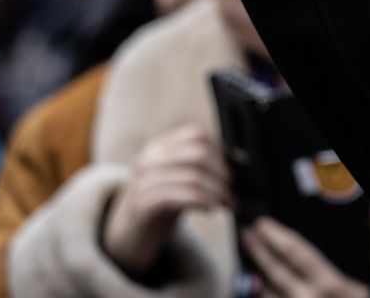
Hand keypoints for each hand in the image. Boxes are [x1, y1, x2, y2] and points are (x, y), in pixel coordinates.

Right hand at [101, 125, 232, 277]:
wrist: (129, 233)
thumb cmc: (163, 203)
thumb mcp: (178, 178)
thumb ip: (198, 166)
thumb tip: (240, 164)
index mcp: (159, 148)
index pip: (196, 134)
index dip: (220, 152)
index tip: (231, 171)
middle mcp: (149, 160)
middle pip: (198, 153)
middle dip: (222, 173)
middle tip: (232, 191)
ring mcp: (143, 181)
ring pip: (193, 175)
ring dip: (217, 191)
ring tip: (226, 204)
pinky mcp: (142, 205)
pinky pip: (180, 196)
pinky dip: (202, 201)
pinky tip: (210, 210)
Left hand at [240, 217, 368, 297]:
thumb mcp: (353, 291)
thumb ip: (331, 281)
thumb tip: (306, 265)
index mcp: (330, 286)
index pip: (298, 254)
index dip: (277, 237)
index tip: (260, 224)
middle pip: (276, 272)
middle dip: (259, 252)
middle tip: (245, 235)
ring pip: (267, 295)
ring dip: (258, 282)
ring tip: (252, 269)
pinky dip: (264, 297)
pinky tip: (261, 292)